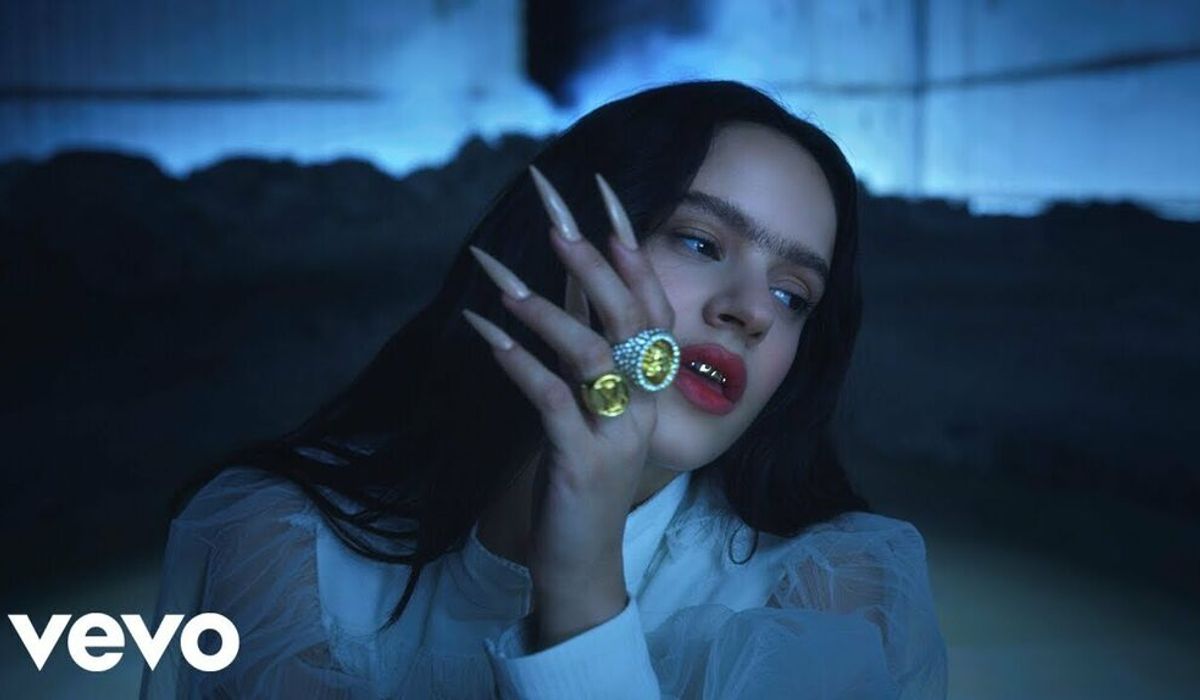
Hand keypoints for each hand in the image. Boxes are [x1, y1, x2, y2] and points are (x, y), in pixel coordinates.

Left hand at [462, 167, 674, 648]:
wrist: (582, 561)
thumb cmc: (578, 478)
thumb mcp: (583, 406)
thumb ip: (577, 350)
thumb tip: (556, 290)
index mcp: (644, 383)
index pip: (647, 298)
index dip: (627, 243)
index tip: (599, 187)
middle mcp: (640, 400)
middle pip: (628, 316)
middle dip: (592, 262)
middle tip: (552, 216)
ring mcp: (615, 431)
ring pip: (590, 354)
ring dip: (544, 309)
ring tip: (497, 275)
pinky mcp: (582, 462)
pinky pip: (551, 401)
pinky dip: (517, 363)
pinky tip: (483, 332)